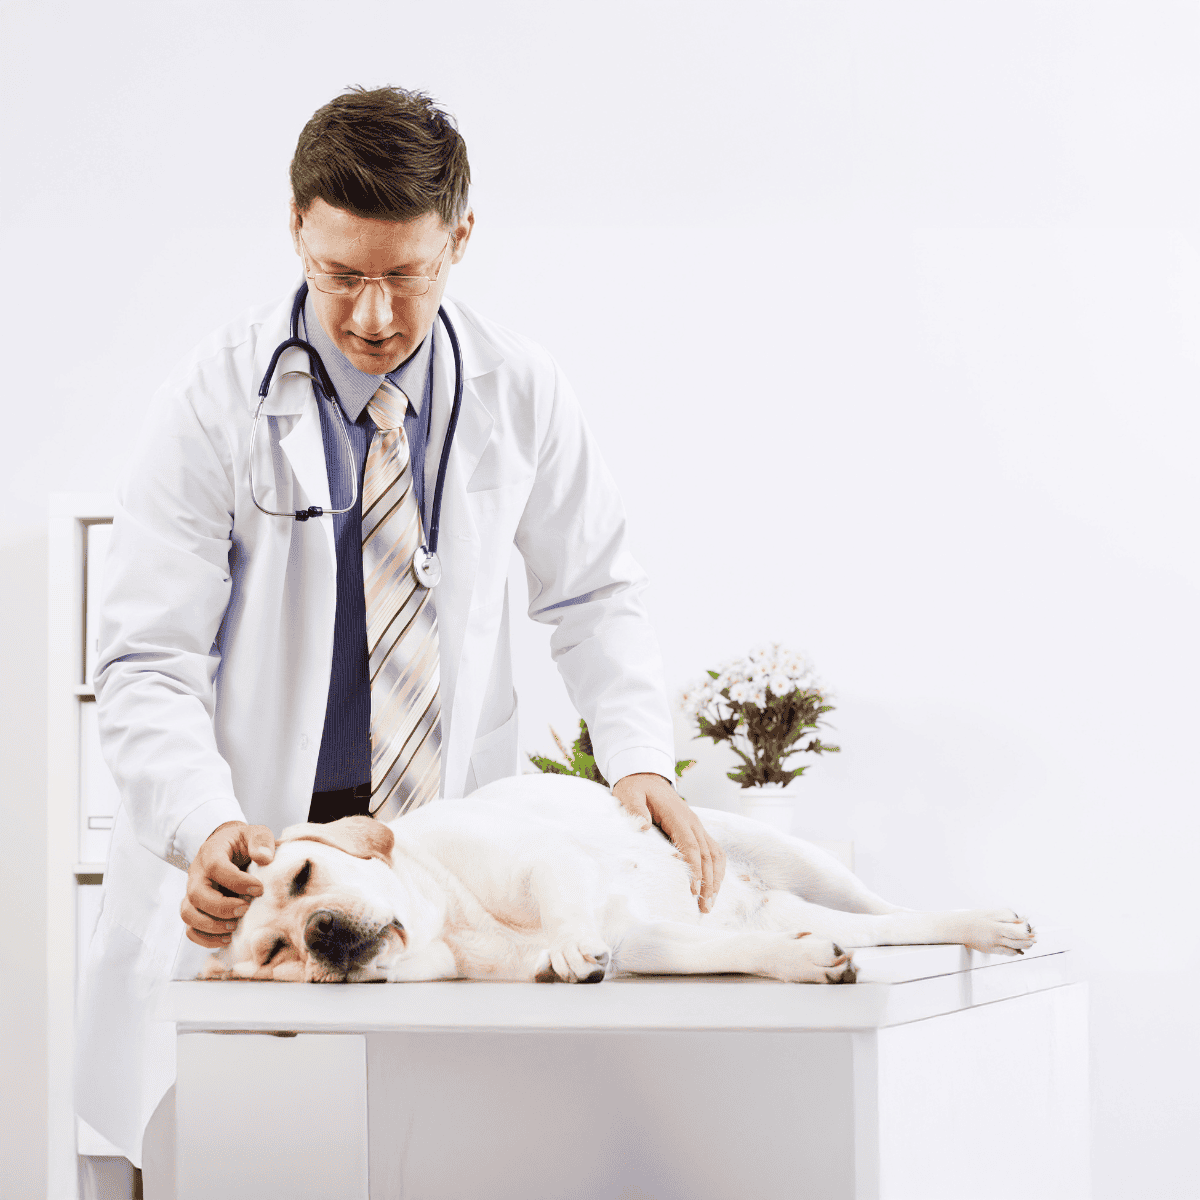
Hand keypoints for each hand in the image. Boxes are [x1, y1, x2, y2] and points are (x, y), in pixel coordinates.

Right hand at [181, 821, 275, 947]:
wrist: (228, 848)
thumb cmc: (243, 843)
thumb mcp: (255, 833)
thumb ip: (261, 841)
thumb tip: (265, 858)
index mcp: (211, 852)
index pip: (216, 868)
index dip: (237, 881)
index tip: (259, 889)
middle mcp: (197, 874)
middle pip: (197, 894)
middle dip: (222, 907)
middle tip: (245, 909)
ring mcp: (192, 892)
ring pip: (189, 914)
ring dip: (212, 926)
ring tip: (236, 926)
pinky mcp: (195, 908)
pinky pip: (190, 928)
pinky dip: (205, 938)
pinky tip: (227, 938)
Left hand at [612, 773, 725, 912]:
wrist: (645, 777)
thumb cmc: (636, 788)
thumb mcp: (629, 795)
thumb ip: (635, 810)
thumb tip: (643, 826)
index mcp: (678, 816)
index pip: (692, 847)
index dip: (695, 870)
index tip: (693, 891)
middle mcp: (693, 822)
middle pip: (708, 855)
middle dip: (710, 882)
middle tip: (705, 907)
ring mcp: (697, 826)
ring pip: (715, 854)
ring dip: (716, 878)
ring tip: (711, 902)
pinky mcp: (696, 830)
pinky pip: (713, 850)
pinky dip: (717, 869)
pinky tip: (713, 885)